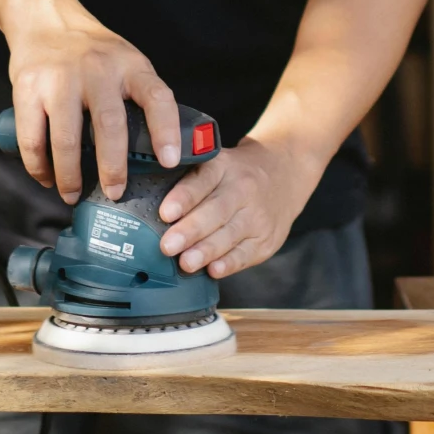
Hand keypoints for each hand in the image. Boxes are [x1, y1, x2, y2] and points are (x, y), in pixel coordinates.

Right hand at [0, 0, 180, 204]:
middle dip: (113, 168)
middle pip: (109, 125)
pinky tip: (46, 177)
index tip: (169, 161)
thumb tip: (157, 153)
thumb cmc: (92, 50)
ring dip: (70, 175)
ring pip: (66, 139)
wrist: (45, 18)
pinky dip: (38, 166)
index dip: (166, 131)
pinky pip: (33, 138)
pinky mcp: (29, 87)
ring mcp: (61, 78)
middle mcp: (97, 69)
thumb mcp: (126, 61)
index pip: (157, 97)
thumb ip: (139, 97)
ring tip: (73, 195)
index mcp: (130, 66)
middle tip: (114, 193)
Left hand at [156, 135, 318, 279]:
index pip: (202, 180)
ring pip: (230, 234)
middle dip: (190, 231)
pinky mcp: (267, 239)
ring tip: (186, 263)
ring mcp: (258, 215)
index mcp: (224, 167)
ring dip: (206, 251)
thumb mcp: (217, 162)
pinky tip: (214, 270)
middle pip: (215, 211)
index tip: (165, 213)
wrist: (286, 172)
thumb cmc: (237, 173)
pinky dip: (230, 263)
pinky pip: (247, 253)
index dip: (183, 198)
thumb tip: (148, 206)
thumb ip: (189, 181)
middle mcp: (243, 189)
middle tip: (167, 246)